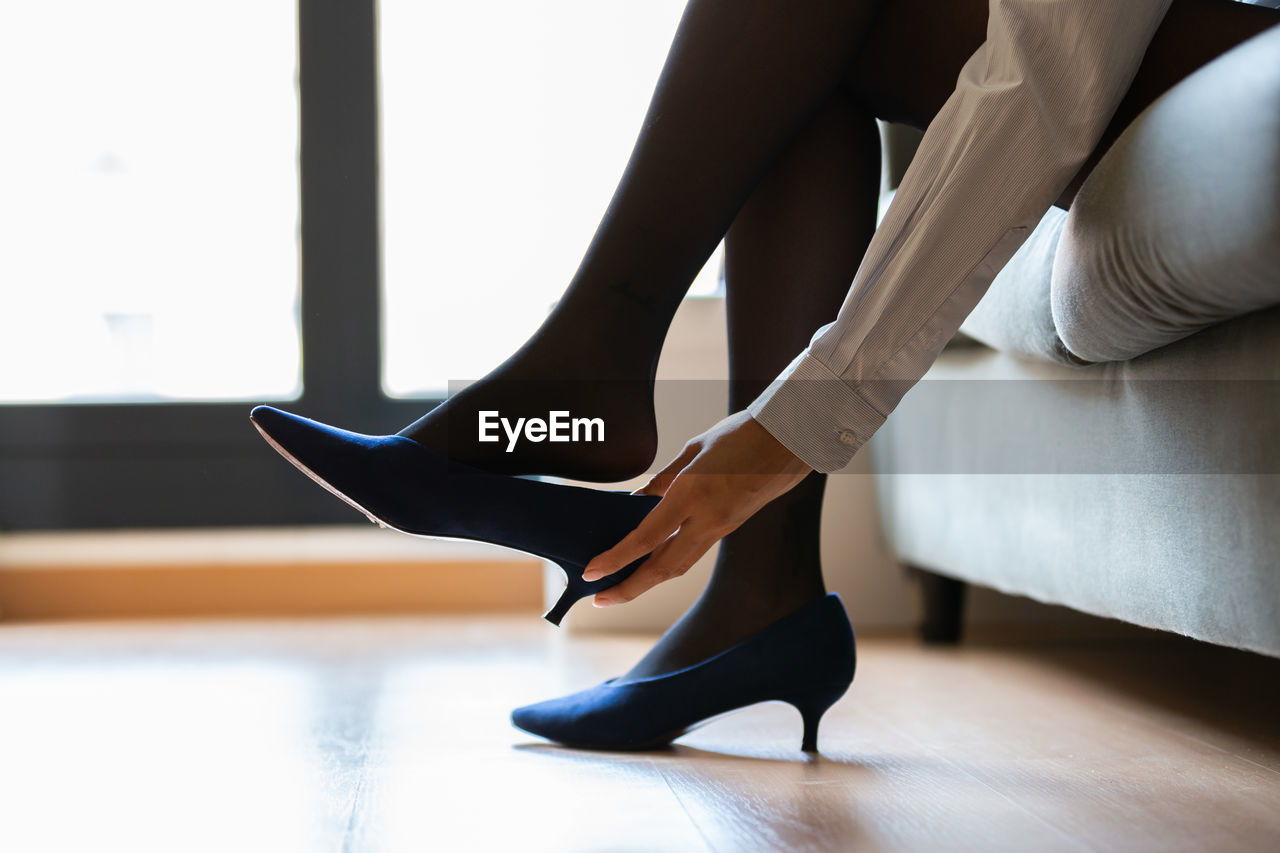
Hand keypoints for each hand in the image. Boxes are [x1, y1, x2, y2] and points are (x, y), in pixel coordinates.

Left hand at [581, 411, 812, 605]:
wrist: (791, 441)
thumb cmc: (741, 435)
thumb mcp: (692, 451)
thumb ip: (662, 480)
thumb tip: (637, 501)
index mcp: (692, 494)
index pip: (646, 538)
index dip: (616, 559)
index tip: (591, 573)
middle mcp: (707, 519)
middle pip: (662, 568)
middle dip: (628, 589)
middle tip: (600, 599)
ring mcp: (721, 527)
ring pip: (678, 566)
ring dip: (646, 581)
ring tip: (619, 587)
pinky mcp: (729, 528)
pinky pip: (692, 553)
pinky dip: (666, 563)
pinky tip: (649, 563)